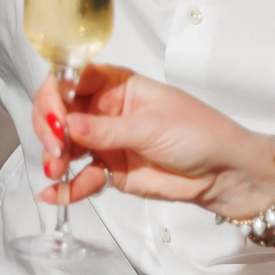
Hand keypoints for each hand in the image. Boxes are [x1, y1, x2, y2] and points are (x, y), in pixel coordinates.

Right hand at [32, 61, 274, 220]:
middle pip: (62, 112)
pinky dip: (66, 187)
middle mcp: (106, 110)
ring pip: (66, 145)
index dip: (56, 95)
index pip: (73, 79)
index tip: (55, 117)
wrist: (224, 173)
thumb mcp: (152, 126)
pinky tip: (53, 194)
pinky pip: (80, 177)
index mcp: (118, 85)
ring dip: (55, 157)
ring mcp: (106, 141)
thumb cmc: (198, 133)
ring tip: (56, 171)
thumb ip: (108, 129)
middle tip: (54, 148)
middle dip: (50, 128)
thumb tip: (67, 124)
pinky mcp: (111, 171)